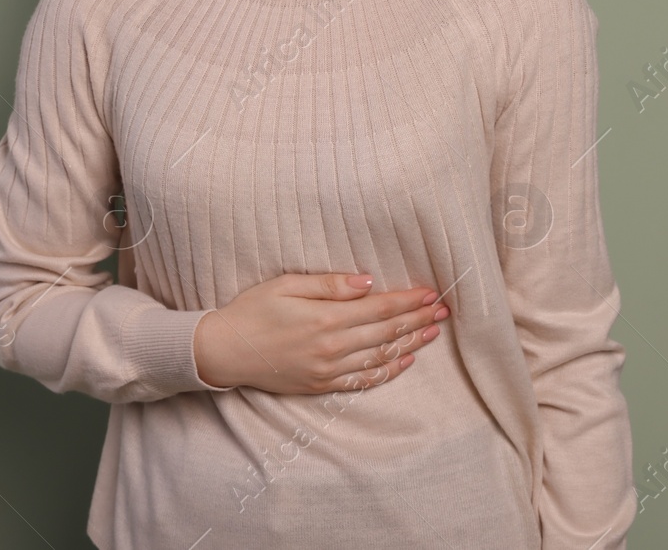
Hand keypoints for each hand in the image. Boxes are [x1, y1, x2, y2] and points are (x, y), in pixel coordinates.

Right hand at [192, 272, 451, 393]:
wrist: (224, 351)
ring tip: (432, 332)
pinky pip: (363, 381)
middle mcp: (332, 347)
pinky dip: (387, 371)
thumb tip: (369, 282)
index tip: (430, 292)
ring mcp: (328, 370)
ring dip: (410, 343)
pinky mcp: (321, 385)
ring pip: (380, 357)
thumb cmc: (252, 310)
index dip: (407, 300)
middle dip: (417, 319)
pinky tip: (403, 361)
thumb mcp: (286, 286)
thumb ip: (330, 284)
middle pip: (386, 332)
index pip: (379, 308)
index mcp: (326, 318)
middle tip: (442, 310)